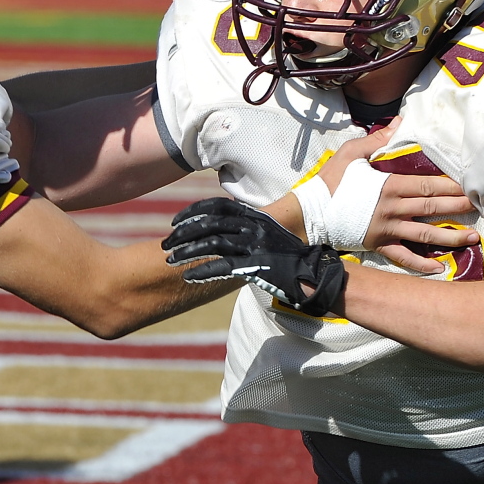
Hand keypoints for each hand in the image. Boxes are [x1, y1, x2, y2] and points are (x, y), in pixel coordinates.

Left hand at [162, 197, 345, 316]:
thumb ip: (249, 230)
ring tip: (170, 262)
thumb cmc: (292, 257)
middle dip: (183, 233)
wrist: (316, 273)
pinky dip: (204, 270)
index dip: (193, 211)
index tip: (174, 222)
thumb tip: (224, 231)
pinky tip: (190, 277)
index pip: (217, 205)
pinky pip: (225, 266)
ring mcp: (256, 245)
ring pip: (213, 243)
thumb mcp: (270, 235)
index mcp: (256, 216)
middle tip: (166, 245)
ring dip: (187, 252)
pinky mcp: (258, 265)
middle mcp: (254, 226)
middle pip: (209, 223)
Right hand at [310, 119, 477, 272]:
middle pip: (432, 208)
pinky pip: (403, 258)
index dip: (451, 186)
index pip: (428, 185)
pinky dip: (421, 265)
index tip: (470, 184)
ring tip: (472, 237)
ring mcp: (386, 230)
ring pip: (425, 235)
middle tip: (480, 206)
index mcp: (389, 186)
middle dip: (458, 207)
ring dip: (450, 237)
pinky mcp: (378, 246)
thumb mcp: (351, 154)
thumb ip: (377, 140)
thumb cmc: (330, 182)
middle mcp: (392, 210)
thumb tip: (399, 123)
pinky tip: (440, 268)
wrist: (308, 214)